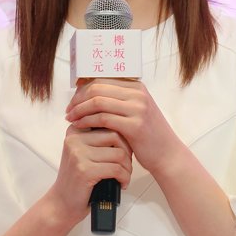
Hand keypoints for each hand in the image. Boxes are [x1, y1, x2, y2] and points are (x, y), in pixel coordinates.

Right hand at [48, 123, 132, 226]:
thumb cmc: (78, 179)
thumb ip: (99, 139)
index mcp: (75, 131)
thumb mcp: (85, 153)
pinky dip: (124, 178)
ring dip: (127, 167)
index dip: (122, 137)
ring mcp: (78, 154)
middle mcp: (74, 139)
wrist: (62, 203)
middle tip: (126, 166)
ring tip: (124, 176)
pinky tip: (121, 184)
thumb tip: (127, 129)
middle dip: (127, 152)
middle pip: (116, 136)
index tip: (124, 152)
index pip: (108, 122)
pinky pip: (116, 169)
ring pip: (119, 153)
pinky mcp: (84, 170)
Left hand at [65, 79, 179, 175]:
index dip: (82, 90)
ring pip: (98, 102)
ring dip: (79, 110)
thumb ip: (117, 102)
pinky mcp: (135, 125)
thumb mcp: (134, 112)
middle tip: (68, 111)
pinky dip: (87, 121)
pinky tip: (79, 127)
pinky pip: (103, 118)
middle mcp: (138, 94)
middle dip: (78, 99)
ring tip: (70, 119)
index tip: (72, 101)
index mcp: (136, 87)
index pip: (101, 80)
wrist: (167, 154)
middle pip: (97, 88)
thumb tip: (87, 94)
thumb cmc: (147, 135)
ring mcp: (138, 109)